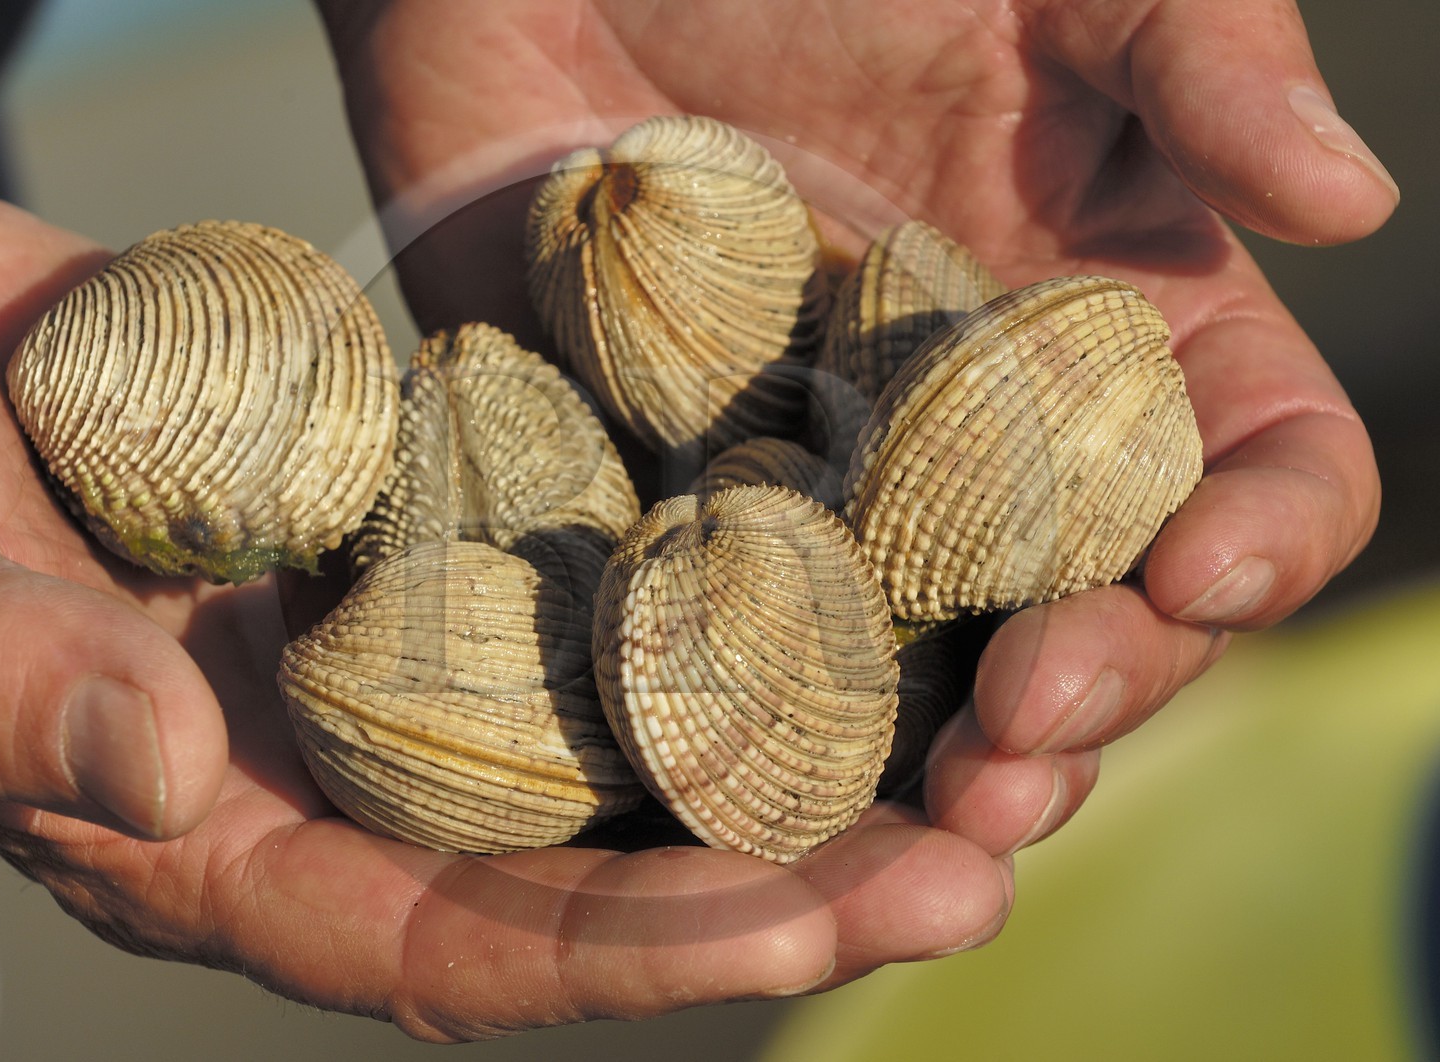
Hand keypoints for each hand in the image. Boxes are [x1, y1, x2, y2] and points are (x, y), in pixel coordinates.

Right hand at [0, 176, 1008, 1041]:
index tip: (826, 929)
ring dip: (798, 740)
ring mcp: (389, 653)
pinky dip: (719, 588)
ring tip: (985, 729)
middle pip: (593, 865)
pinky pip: (590, 580)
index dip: (643, 953)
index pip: (461, 945)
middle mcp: (336, 774)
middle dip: (789, 875)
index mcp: (223, 843)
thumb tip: (156, 775)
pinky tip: (854, 556)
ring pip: (623, 733)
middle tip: (985, 857)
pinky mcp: (422, 534)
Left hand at [319, 0, 1388, 852]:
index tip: (1202, 573)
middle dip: (1084, 701)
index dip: (1258, 541)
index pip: (1249, 478)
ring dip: (932, 777)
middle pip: (1088, 625)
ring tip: (921, 831)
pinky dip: (740, 741)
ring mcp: (829, 506)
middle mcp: (987, 456)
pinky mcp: (675, 527)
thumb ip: (1196, 62)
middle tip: (1022, 749)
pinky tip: (733, 798)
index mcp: (1115, 342)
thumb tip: (1352, 199)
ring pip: (920, 687)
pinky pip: (720, 660)